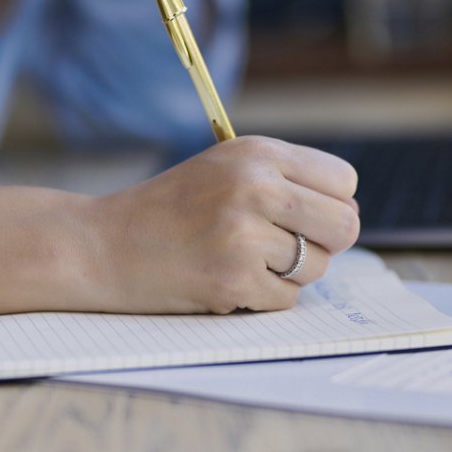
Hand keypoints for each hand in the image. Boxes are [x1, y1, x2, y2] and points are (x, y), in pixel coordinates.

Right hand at [78, 136, 360, 313]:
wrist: (102, 245)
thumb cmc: (170, 209)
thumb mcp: (225, 170)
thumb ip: (285, 181)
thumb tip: (349, 216)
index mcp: (257, 153)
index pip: (343, 182)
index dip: (330, 204)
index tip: (304, 217)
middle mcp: (255, 187)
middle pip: (344, 225)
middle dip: (325, 244)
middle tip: (289, 248)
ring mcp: (244, 235)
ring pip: (317, 266)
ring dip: (289, 274)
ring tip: (244, 260)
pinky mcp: (233, 280)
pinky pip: (286, 298)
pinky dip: (262, 298)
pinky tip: (226, 281)